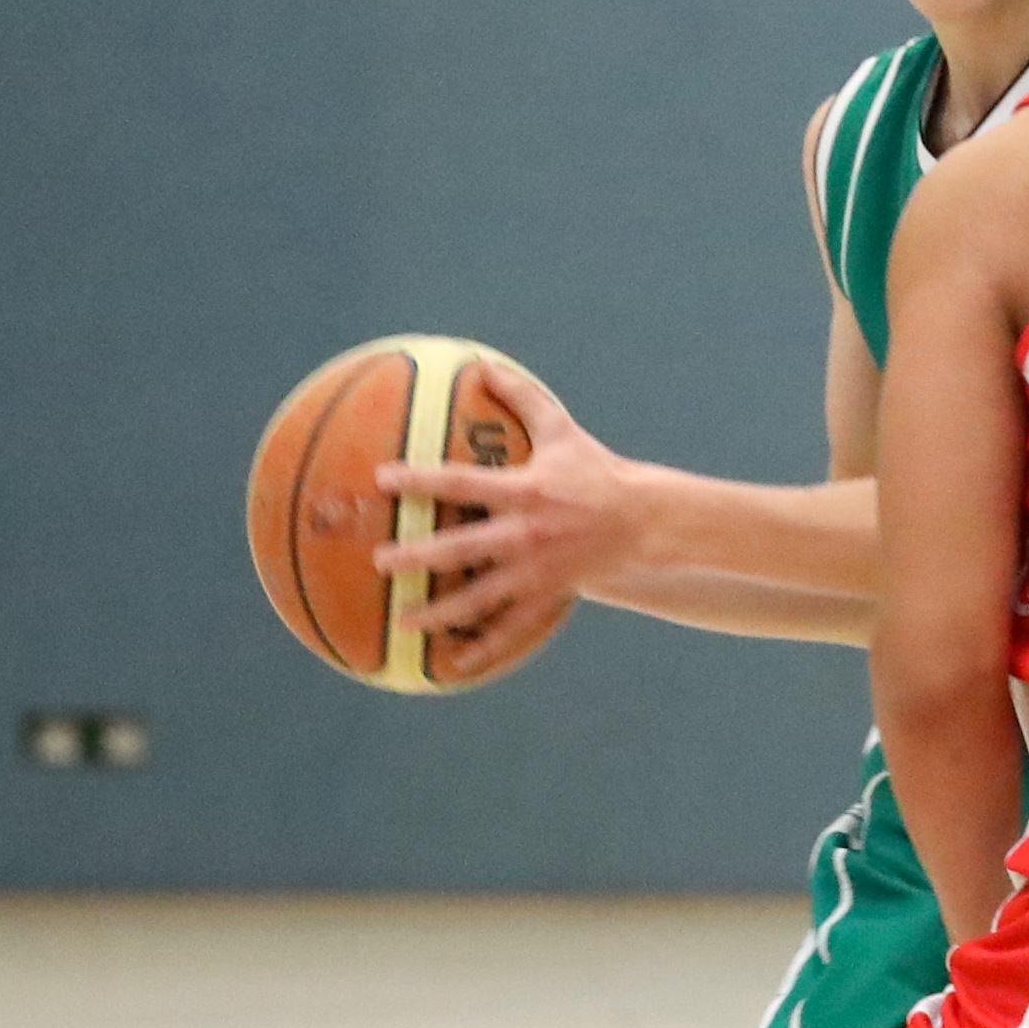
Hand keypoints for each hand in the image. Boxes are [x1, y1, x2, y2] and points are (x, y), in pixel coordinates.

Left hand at [374, 359, 637, 675]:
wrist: (647, 521)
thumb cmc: (598, 471)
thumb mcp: (562, 429)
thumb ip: (521, 397)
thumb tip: (481, 363)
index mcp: (522, 492)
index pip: (460, 483)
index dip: (420, 480)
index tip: (383, 479)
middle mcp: (524, 534)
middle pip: (460, 548)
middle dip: (417, 556)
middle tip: (380, 561)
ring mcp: (535, 570)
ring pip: (479, 597)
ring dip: (439, 611)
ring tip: (403, 619)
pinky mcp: (548, 595)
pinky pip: (511, 627)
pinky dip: (484, 647)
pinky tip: (454, 664)